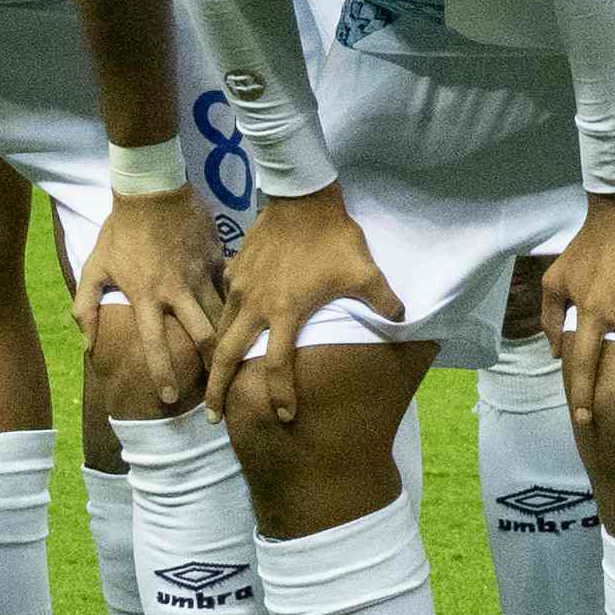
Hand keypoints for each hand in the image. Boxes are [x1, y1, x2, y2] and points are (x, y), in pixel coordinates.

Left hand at [79, 187, 227, 413]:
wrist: (152, 188)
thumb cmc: (120, 231)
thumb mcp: (94, 267)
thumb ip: (86, 308)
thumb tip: (86, 346)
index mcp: (146, 296)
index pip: (155, 345)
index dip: (163, 374)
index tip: (168, 398)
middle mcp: (176, 291)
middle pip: (202, 336)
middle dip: (212, 364)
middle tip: (216, 386)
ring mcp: (200, 274)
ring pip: (222, 314)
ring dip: (227, 337)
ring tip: (235, 357)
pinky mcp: (216, 257)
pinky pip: (228, 286)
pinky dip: (233, 302)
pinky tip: (242, 314)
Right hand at [208, 187, 402, 428]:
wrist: (303, 197)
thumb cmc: (334, 238)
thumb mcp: (364, 271)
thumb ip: (382, 300)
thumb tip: (403, 319)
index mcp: (285, 312)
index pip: (277, 365)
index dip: (280, 394)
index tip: (284, 417)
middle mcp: (256, 305)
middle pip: (227, 355)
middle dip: (217, 388)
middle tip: (212, 417)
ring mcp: (240, 286)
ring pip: (220, 329)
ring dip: (215, 357)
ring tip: (212, 378)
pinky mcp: (236, 268)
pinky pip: (224, 300)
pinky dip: (222, 318)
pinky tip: (223, 324)